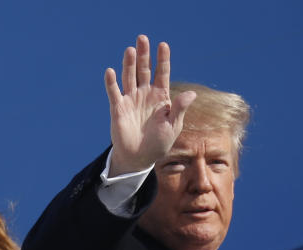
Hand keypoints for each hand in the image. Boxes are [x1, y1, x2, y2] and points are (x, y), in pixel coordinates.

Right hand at [104, 35, 196, 175]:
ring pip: (130, 77)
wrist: (139, 158)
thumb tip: (191, 94)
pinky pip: (114, 93)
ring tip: (130, 50)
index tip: (163, 45)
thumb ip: (179, 109)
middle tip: (142, 38)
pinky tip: (110, 71)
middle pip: (144, 70)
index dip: (162, 59)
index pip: (162, 74)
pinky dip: (111, 83)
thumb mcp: (173, 126)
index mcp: (161, 97)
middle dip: (144, 55)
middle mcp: (145, 95)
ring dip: (129, 64)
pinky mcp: (118, 109)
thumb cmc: (159, 143)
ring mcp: (131, 100)